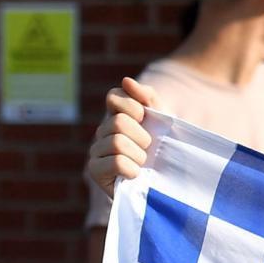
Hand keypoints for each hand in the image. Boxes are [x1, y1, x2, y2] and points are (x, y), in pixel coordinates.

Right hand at [86, 76, 157, 197]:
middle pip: (119, 122)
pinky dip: (131, 169)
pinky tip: (135, 174)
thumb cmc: (165, 149)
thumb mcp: (163, 120)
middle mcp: (102, 131)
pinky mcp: (95, 170)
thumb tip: (126, 80)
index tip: (145, 119)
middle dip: (142, 136)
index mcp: (116, 115)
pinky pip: (115, 162)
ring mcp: (96, 150)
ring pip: (116, 142)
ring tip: (143, 163)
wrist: (168, 182)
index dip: (134, 107)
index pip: (114, 96)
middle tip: (148, 149)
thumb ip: (148, 97)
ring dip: (138, 155)